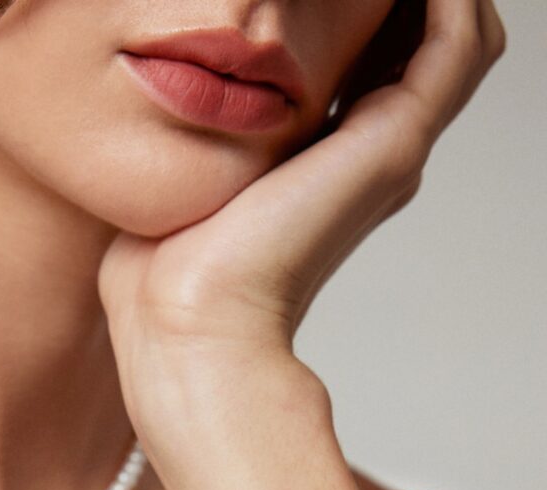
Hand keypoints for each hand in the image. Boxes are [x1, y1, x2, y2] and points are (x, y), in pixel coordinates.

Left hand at [99, 0, 504, 427]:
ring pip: (458, 36)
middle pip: (425, 43)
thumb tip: (194, 76)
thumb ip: (225, 120)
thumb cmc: (170, 265)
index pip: (380, 58)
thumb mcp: (198, 165)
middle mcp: (372, 154)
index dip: (369, 8)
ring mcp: (391, 149)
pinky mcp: (394, 141)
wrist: (189, 320)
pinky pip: (457, 37)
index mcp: (330, 161)